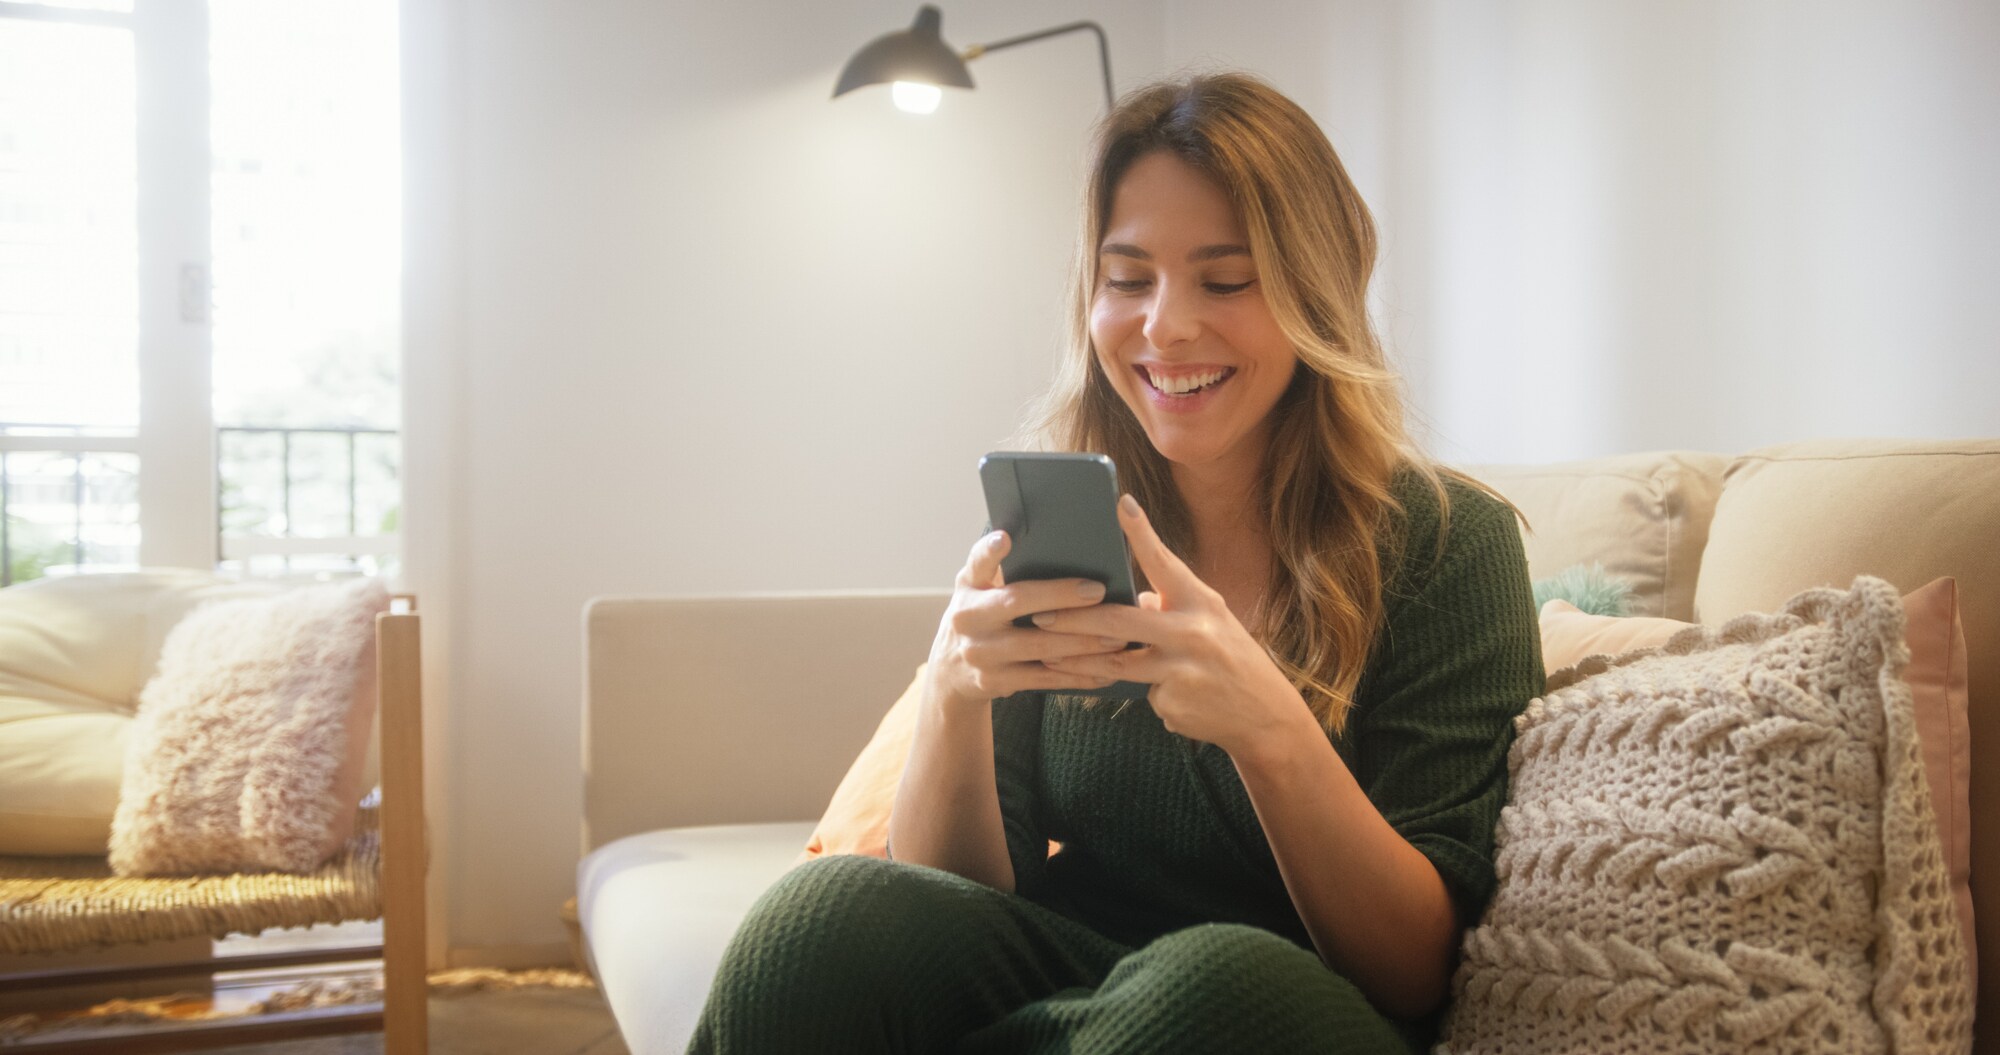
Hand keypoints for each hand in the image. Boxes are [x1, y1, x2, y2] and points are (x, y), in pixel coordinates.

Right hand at [928, 531, 1132, 703]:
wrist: (950, 669)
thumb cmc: (979, 614)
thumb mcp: (975, 586)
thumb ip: (995, 565)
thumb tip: (1040, 540)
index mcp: (968, 587)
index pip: (977, 563)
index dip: (990, 551)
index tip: (1006, 538)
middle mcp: (968, 619)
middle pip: (1017, 603)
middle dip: (1061, 597)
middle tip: (1099, 591)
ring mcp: (980, 654)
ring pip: (1038, 646)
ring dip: (1081, 642)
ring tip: (1117, 636)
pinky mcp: (994, 682)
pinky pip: (1043, 678)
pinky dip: (1077, 676)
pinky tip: (1106, 670)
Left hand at [1034, 495, 1310, 754]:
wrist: (1265, 717)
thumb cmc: (1230, 659)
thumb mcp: (1208, 622)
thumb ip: (1168, 608)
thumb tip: (1128, 600)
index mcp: (1200, 602)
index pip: (1164, 561)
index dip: (1141, 532)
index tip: (1120, 503)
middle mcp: (1192, 631)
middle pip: (1119, 621)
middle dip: (1073, 618)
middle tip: (1039, 613)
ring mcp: (1181, 669)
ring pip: (1116, 663)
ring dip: (1078, 661)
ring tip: (1048, 656)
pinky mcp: (1172, 702)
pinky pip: (1139, 694)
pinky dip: (1139, 693)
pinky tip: (1160, 696)